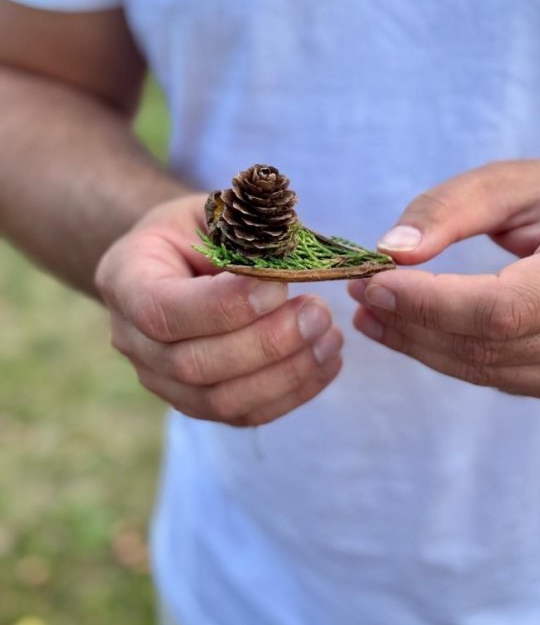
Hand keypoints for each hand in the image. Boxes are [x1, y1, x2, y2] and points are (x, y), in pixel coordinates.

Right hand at [95, 194, 342, 424]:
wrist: (176, 262)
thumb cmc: (196, 230)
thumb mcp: (212, 210)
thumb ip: (244, 227)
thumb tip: (295, 254)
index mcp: (126, 280)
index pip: (162, 311)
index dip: (224, 307)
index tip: (279, 287)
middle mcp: (132, 340)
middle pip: (193, 365)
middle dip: (266, 343)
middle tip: (318, 313)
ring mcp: (161, 379)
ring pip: (219, 401)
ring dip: (285, 373)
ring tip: (330, 338)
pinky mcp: (196, 402)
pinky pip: (243, 414)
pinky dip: (292, 393)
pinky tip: (328, 362)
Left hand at [349, 160, 539, 401]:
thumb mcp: (518, 182)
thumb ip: (451, 207)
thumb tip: (390, 251)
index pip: (502, 309)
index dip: (430, 303)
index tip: (375, 281)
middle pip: (488, 347)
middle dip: (411, 323)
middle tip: (362, 293)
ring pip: (488, 371)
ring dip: (420, 345)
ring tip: (374, 312)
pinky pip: (501, 379)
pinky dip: (449, 356)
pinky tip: (415, 331)